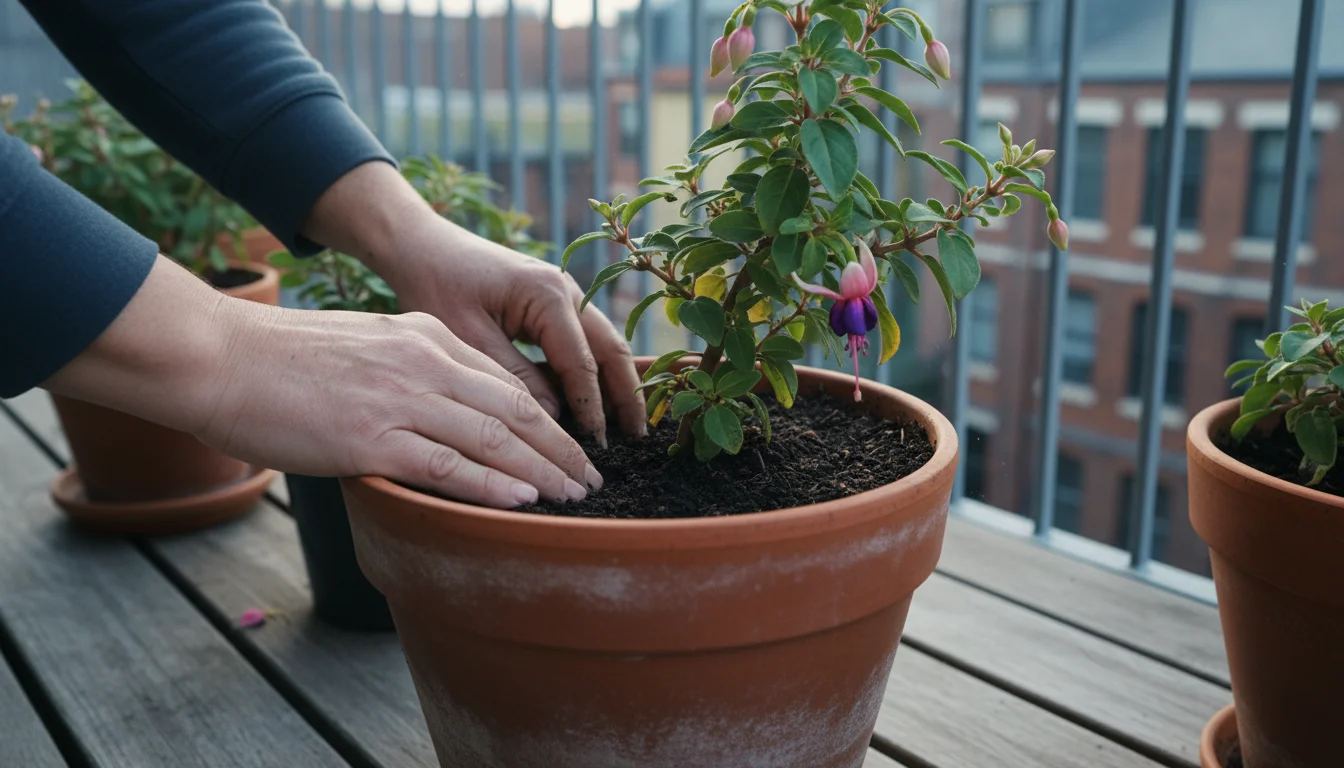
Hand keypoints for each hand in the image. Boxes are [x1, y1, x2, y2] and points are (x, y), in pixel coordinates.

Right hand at [46, 257, 601, 508]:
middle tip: (593, 479)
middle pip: (516, 409)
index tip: (571, 446)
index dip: (547, 418)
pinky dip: (493, 485)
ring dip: (543, 471)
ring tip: (575, 497)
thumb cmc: (281, 360)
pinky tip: (524, 501)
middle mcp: (424, 362)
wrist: (219, 358)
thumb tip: (438, 412)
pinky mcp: (371, 437)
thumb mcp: (364, 346)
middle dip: (562, 448)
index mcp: (424, 336)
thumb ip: (408, 371)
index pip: (506, 382)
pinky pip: (448, 465)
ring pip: (494, 438)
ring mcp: (400, 399)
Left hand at [301, 162, 645, 444]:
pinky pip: (587, 340)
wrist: (420, 246)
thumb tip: (550, 419)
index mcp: (547, 295)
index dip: (591, 408)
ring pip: (606, 344)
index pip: (581, 363)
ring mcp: (566, 293)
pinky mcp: (554, 302)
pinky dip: (599, 371)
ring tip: (631, 427)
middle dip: (628, 395)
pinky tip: (601, 402)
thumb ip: (512, 377)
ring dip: (620, 384)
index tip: (596, 447)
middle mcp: (567, 290)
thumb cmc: (436, 285)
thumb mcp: (467, 337)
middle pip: (611, 350)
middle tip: (638, 440)